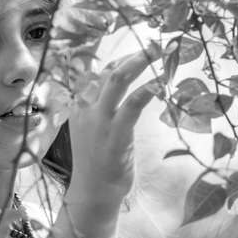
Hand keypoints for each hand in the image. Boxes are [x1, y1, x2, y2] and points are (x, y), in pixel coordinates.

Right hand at [63, 46, 162, 202]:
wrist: (92, 193)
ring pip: (115, 80)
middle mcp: (85, 107)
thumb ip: (100, 104)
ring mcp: (99, 121)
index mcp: (78, 104)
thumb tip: (115, 82)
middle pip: (105, 68)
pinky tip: (159, 84)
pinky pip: (130, 106)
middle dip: (131, 54)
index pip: (90, 68)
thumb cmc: (97, 160)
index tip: (132, 45)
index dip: (112, 54)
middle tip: (154, 43)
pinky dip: (146, 91)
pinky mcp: (114, 136)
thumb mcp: (92, 127)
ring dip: (138, 62)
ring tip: (158, 51)